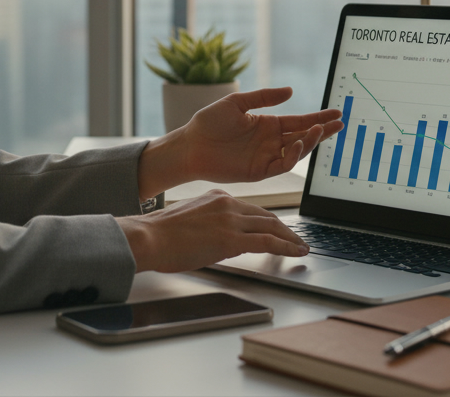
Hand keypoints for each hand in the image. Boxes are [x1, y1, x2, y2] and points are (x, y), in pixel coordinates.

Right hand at [117, 191, 308, 272]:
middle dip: (284, 227)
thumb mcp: (187, 219)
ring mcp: (231, 220)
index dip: (266, 219)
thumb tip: (212, 236)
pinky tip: (295, 251)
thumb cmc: (159, 234)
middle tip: (295, 236)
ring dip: (290, 238)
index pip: (250, 208)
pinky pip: (267, 242)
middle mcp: (227, 204)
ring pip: (271, 226)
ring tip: (301, 246)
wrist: (148, 237)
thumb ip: (205, 222)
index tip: (275, 226)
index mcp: (216, 197)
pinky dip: (286, 247)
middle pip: (265, 215)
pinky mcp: (232, 239)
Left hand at [179, 86, 343, 184]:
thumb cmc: (208, 122)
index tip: (336, 112)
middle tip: (340, 123)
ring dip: (310, 141)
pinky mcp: (259, 171)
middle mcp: (271, 141)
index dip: (318, 117)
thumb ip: (263, 97)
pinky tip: (297, 143)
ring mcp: (266, 157)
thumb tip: (291, 91)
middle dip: (323, 130)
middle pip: (304, 136)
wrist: (190, 145)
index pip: (299, 120)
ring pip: (297, 151)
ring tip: (319, 129)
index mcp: (268, 124)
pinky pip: (282, 165)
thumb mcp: (237, 103)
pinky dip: (293, 156)